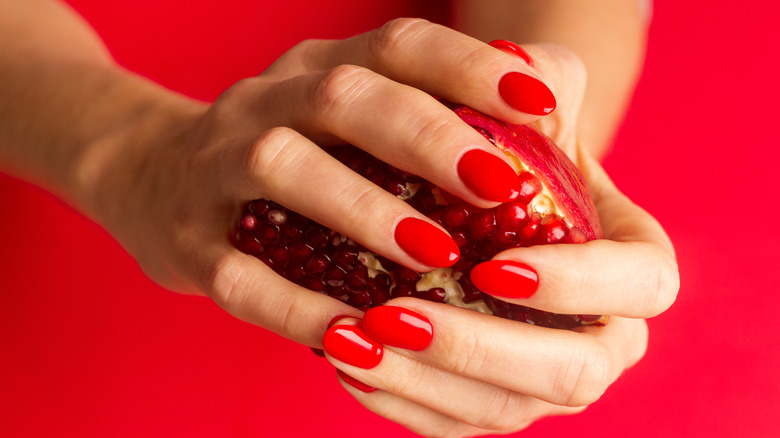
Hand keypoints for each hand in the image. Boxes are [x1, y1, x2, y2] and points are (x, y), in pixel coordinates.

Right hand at [84, 19, 559, 347]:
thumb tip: (549, 124)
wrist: (150, 179)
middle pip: (343, 95)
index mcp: (320, 70)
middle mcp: (266, 103)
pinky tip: (355, 334)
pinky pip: (240, 274)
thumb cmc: (287, 157)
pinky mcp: (188, 242)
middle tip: (500, 186)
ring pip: (283, 167)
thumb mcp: (349, 120)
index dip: (470, 66)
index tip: (541, 105)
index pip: (399, 46)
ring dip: (363, 209)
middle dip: (426, 135)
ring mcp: (216, 169)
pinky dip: (298, 304)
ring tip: (434, 255)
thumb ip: (435, 116)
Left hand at [316, 25, 678, 437]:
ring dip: (423, 380)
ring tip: (351, 340)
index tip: (496, 268)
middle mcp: (603, 335)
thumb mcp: (535, 103)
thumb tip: (524, 94)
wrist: (486, 208)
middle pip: (572, 371)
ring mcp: (546, 378)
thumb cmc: (518, 152)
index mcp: (633, 267)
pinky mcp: (494, 400)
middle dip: (480, 348)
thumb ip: (543, 86)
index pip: (641, 287)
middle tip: (396, 313)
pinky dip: (402, 401)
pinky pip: (454, 423)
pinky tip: (351, 362)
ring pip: (503, 407)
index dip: (578, 286)